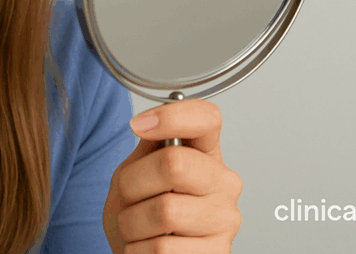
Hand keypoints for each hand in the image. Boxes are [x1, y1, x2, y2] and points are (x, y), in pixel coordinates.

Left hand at [102, 100, 241, 253]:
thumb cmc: (140, 214)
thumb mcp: (136, 173)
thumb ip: (147, 148)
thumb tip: (146, 121)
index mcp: (205, 154)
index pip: (207, 118)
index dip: (172, 116)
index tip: (138, 125)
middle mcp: (224, 183)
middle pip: (174, 163)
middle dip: (133, 184)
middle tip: (129, 199)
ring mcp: (225, 220)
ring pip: (164, 211)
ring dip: (131, 224)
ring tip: (136, 229)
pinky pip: (162, 249)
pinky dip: (137, 251)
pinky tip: (145, 249)